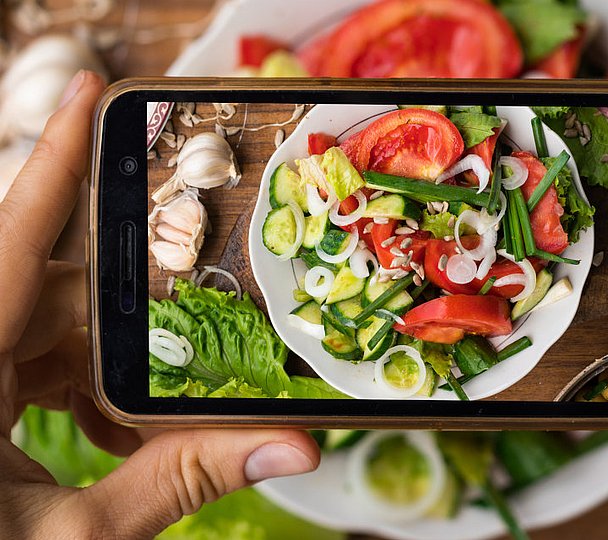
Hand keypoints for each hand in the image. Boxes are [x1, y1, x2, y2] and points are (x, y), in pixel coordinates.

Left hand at [0, 71, 320, 538]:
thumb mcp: (74, 535)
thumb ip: (176, 484)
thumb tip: (290, 446)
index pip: (9, 243)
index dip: (52, 163)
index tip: (89, 94)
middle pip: (49, 292)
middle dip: (130, 315)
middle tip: (196, 328)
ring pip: (44, 329)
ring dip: (110, 364)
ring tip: (153, 415)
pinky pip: (29, 364)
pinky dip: (81, 388)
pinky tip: (115, 433)